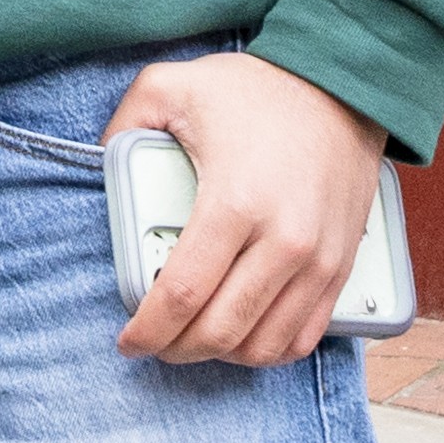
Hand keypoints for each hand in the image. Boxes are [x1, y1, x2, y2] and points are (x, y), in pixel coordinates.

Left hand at [105, 52, 388, 365]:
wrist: (342, 86)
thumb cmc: (254, 89)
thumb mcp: (168, 87)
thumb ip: (123, 127)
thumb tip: (99, 166)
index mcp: (233, 204)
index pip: (181, 294)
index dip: (147, 329)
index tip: (127, 341)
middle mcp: (284, 242)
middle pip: (222, 331)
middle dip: (178, 350)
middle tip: (153, 344)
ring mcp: (320, 260)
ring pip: (267, 345)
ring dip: (223, 356)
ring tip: (192, 339)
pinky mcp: (344, 267)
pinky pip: (308, 334)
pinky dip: (270, 348)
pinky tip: (241, 335)